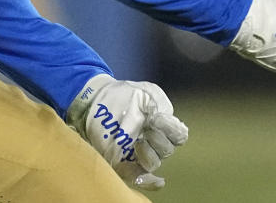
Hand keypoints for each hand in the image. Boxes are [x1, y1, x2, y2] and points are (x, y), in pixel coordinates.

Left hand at [66, 74, 188, 190]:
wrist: (96, 99)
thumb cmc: (123, 95)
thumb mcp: (147, 94)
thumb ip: (161, 105)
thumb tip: (164, 121)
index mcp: (163, 126)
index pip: (179, 136)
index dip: (172, 129)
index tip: (156, 118)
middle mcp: (153, 142)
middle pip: (167, 150)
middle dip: (158, 139)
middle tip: (145, 129)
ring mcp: (138, 154)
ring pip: (154, 163)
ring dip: (149, 154)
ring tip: (137, 142)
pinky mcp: (122, 163)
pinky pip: (139, 177)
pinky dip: (149, 181)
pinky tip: (154, 180)